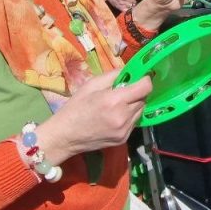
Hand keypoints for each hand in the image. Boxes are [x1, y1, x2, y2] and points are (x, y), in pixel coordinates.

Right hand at [35, 70, 151, 166]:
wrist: (65, 136)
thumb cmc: (76, 106)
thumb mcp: (92, 84)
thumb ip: (114, 75)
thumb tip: (131, 70)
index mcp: (115, 100)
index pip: (145, 88)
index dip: (145, 80)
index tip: (139, 77)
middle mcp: (123, 117)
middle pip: (144, 99)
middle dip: (137, 92)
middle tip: (123, 91)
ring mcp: (125, 130)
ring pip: (140, 111)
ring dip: (134, 105)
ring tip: (118, 104)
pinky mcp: (124, 139)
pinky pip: (134, 122)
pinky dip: (129, 116)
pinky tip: (115, 116)